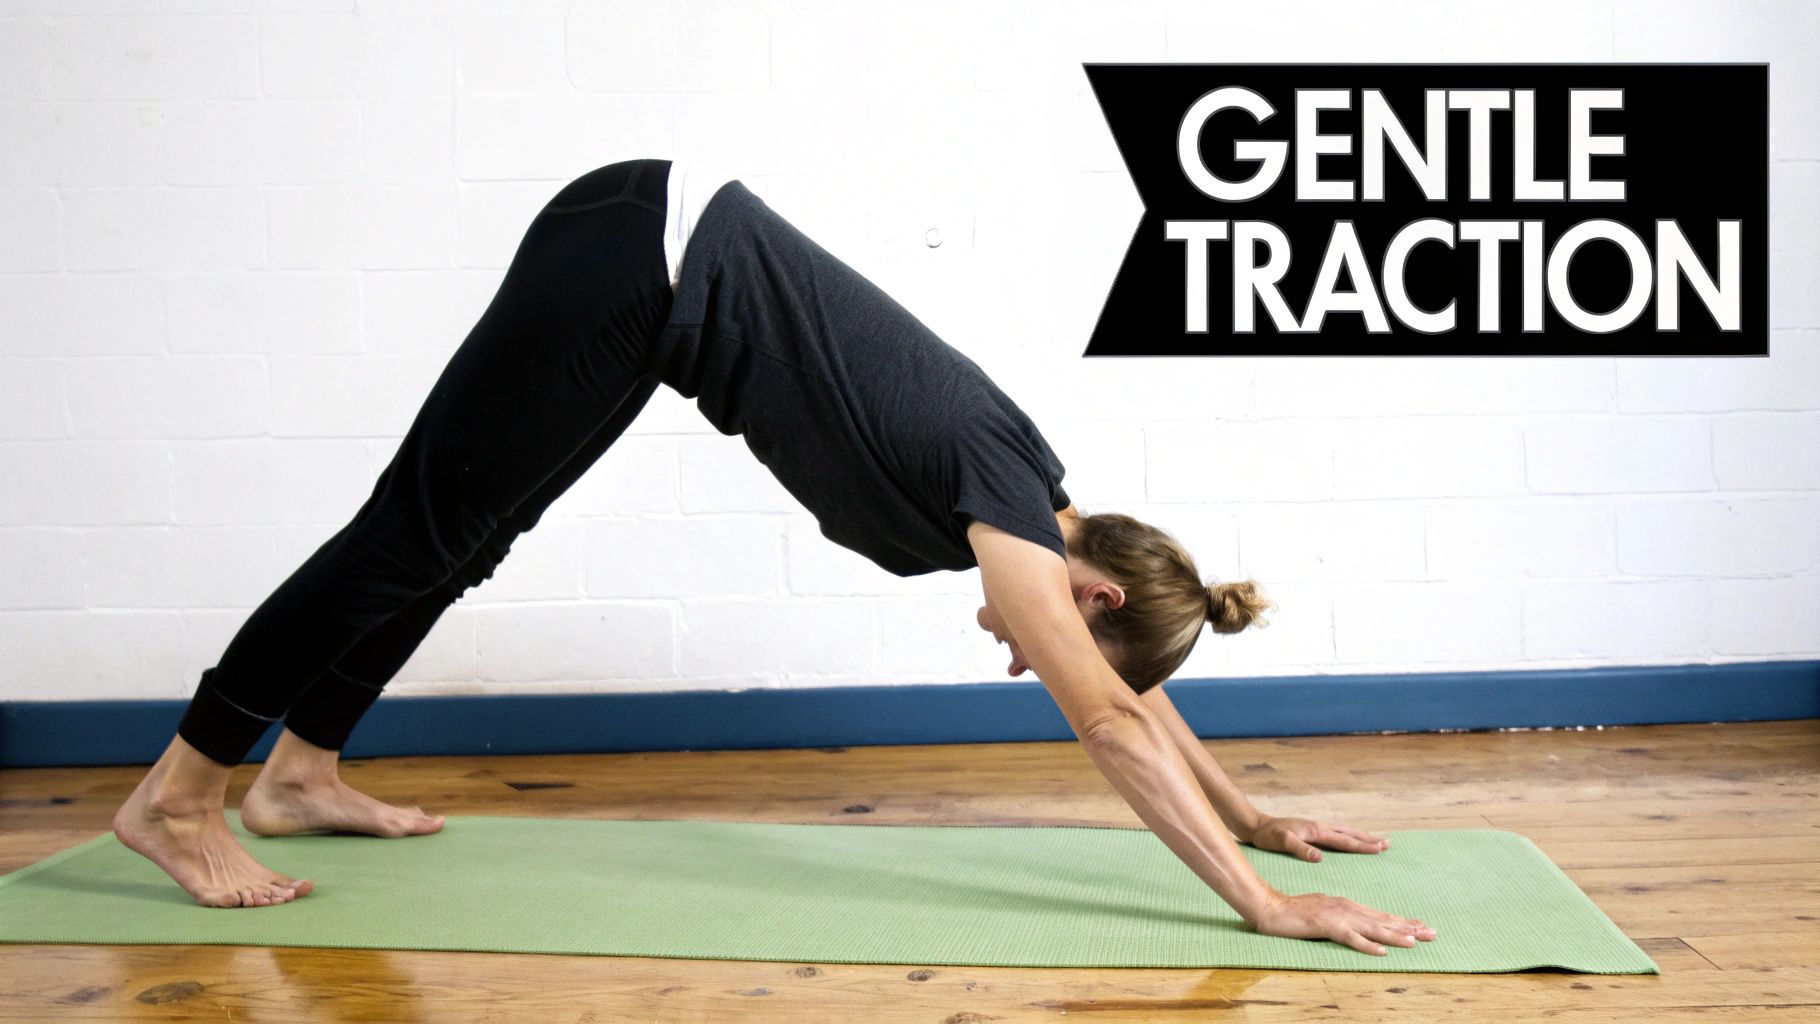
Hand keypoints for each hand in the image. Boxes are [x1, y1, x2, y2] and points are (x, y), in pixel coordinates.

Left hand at [1245, 815, 1389, 861]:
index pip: (1343, 840)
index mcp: (1315, 831)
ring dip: (1361, 836)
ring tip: (1377, 840)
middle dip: (1368, 839)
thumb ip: (1300, 849)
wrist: (1256, 825)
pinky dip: (1348, 836)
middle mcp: (1319, 827)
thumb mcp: (1281, 843)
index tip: (1379, 849)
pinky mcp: (1312, 830)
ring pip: (1344, 831)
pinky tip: (1350, 839)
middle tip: (1387, 843)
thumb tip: (1320, 857)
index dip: (1362, 846)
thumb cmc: (1267, 836)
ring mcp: (1316, 827)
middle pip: (1349, 833)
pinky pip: (1336, 833)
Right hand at [1249, 890, 1436, 955]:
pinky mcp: (1325, 926)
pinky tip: (1381, 951)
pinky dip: (1366, 945)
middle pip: (1382, 920)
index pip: (1379, 915)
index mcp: (1346, 904)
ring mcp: (1337, 916)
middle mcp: (1346, 907)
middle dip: (1408, 927)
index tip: (1421, 927)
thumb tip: (1356, 923)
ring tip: (1415, 941)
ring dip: (1394, 935)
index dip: (1402, 922)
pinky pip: (1350, 938)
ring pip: (1371, 928)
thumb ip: (1340, 916)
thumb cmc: (1293, 910)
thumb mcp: (1322, 910)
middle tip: (1432, 933)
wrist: (1269, 906)